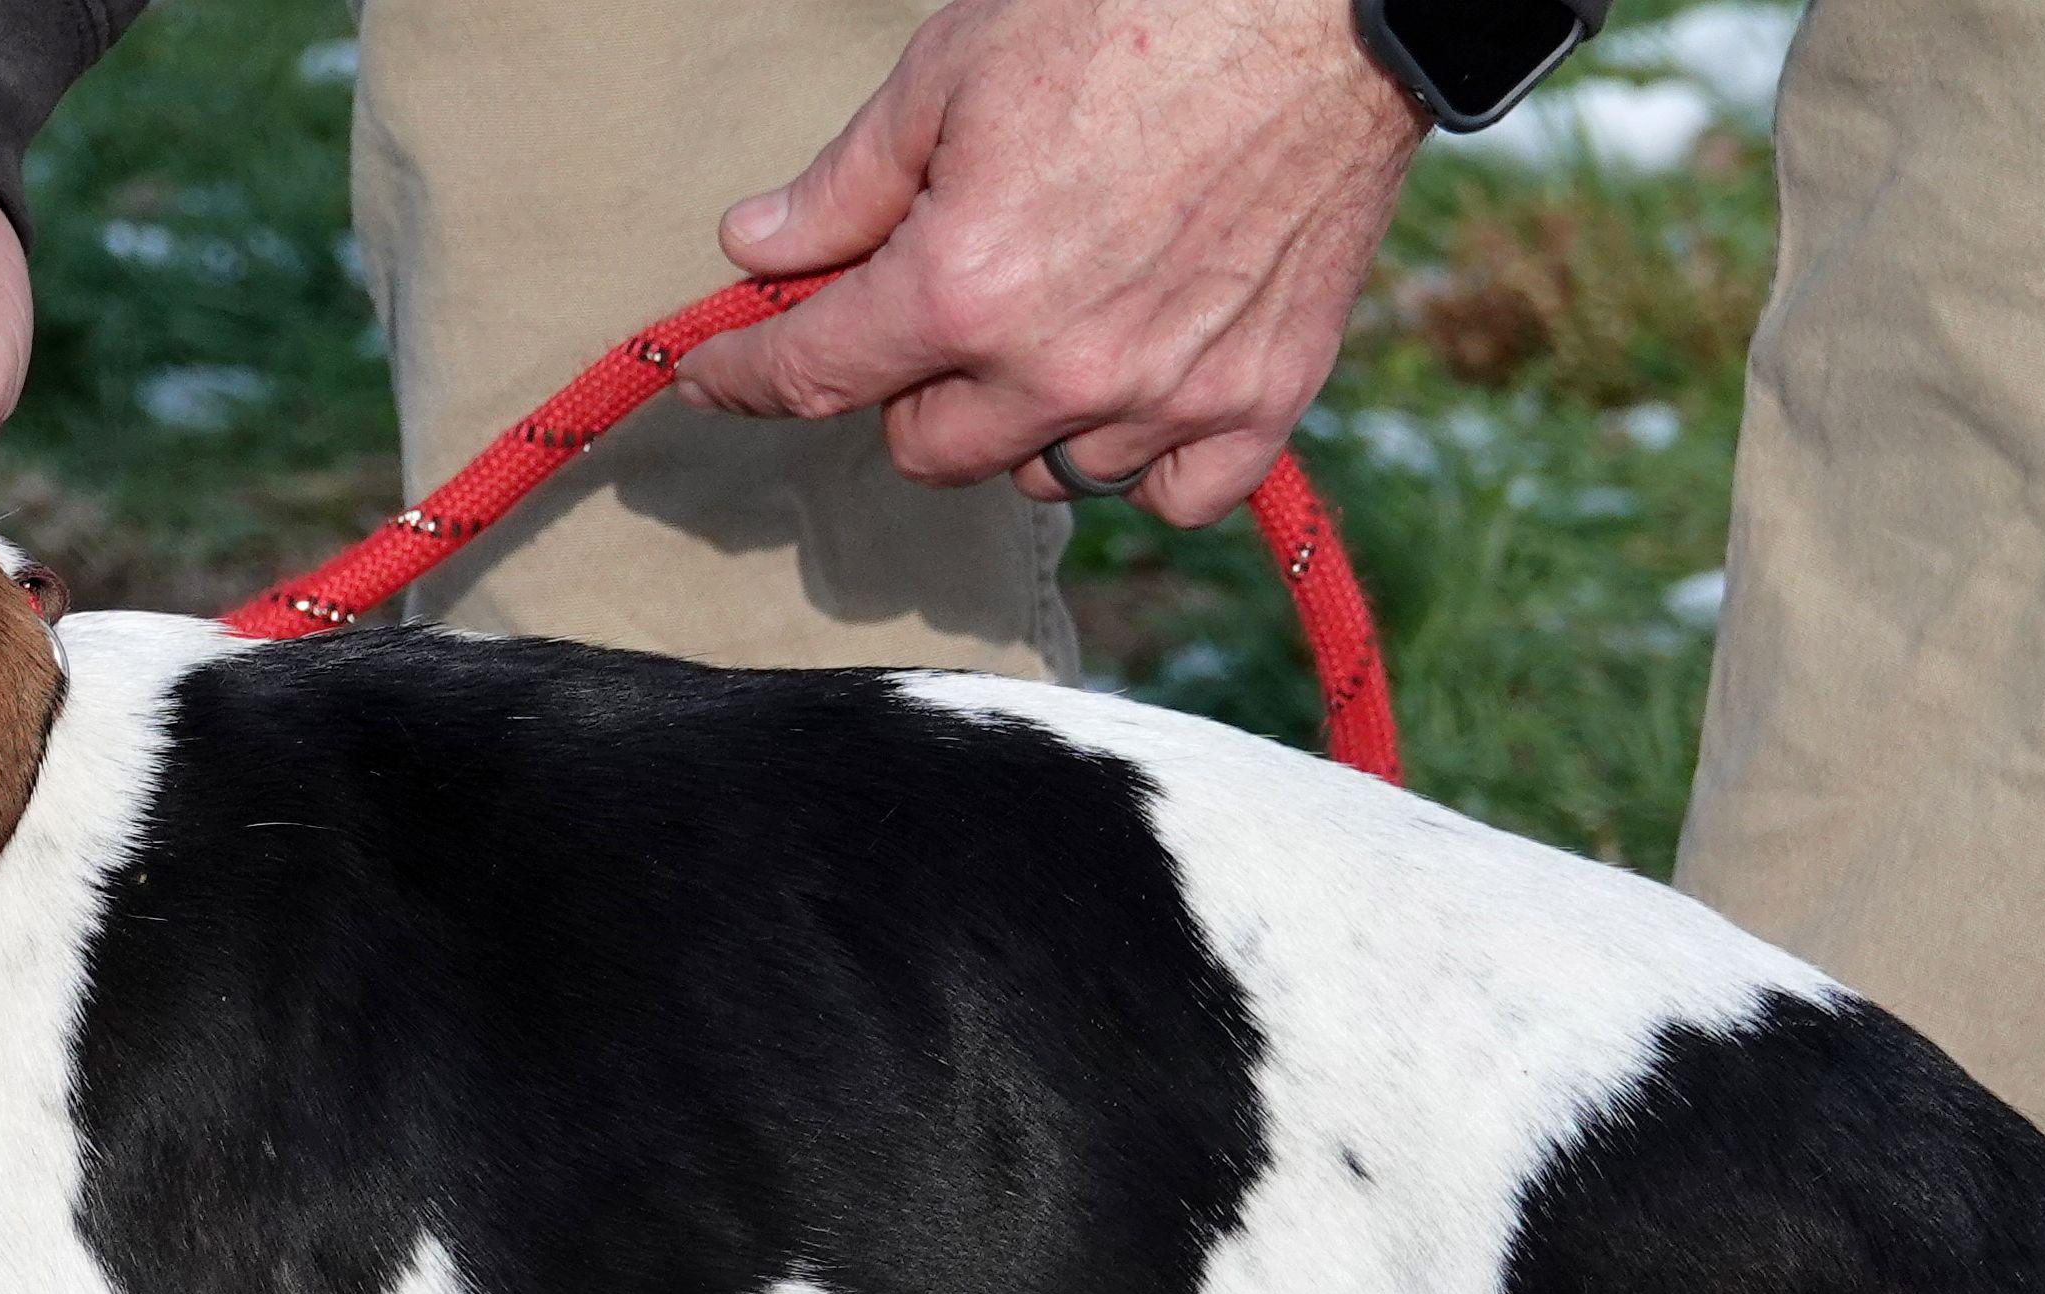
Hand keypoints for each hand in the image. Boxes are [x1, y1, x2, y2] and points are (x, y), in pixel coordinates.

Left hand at [676, 0, 1424, 526]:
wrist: (1330, 8)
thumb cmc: (1139, 8)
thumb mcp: (953, 70)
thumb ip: (847, 184)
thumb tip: (754, 248)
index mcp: (964, 287)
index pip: (814, 376)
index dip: (744, 377)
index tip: (715, 379)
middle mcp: (1056, 370)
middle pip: (925, 448)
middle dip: (907, 388)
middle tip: (934, 309)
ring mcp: (1163, 399)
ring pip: (1042, 475)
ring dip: (1022, 421)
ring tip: (1051, 325)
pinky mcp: (1257, 404)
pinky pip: (1166, 494)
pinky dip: (1138, 459)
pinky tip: (1134, 385)